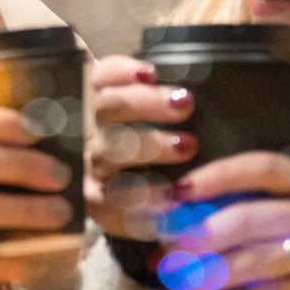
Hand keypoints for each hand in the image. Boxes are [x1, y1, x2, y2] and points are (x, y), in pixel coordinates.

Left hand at [84, 55, 195, 238]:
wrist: (140, 147)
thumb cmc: (161, 186)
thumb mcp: (161, 211)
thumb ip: (177, 216)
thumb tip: (198, 217)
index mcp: (104, 196)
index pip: (110, 203)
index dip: (139, 199)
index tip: (172, 196)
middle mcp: (93, 159)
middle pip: (109, 151)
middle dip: (149, 147)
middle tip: (188, 145)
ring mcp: (91, 120)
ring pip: (108, 110)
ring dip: (146, 105)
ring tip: (185, 102)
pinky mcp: (94, 86)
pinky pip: (101, 75)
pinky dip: (122, 71)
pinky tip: (150, 73)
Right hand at [85, 56, 289, 238]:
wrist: (160, 200)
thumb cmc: (200, 147)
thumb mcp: (224, 119)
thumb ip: (266, 95)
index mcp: (121, 97)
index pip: (107, 73)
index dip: (125, 69)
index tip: (154, 69)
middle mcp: (102, 129)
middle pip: (108, 108)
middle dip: (145, 103)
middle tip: (185, 104)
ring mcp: (97, 167)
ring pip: (108, 153)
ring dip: (145, 148)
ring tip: (185, 150)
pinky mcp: (100, 206)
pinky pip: (108, 204)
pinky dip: (136, 203)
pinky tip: (167, 202)